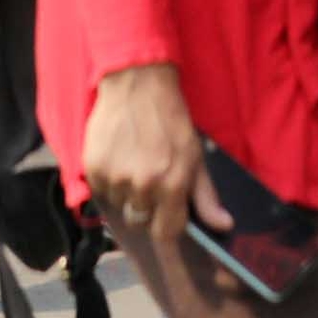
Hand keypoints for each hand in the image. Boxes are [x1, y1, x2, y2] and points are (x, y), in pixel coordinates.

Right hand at [80, 62, 225, 255]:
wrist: (138, 84)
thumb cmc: (171, 120)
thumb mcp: (196, 156)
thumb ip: (206, 196)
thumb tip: (223, 225)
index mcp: (172, 185)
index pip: (165, 233)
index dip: (166, 230)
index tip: (166, 223)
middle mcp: (142, 186)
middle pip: (140, 221)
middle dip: (146, 208)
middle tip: (149, 182)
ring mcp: (115, 177)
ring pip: (119, 206)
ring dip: (126, 194)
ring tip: (132, 166)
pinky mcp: (93, 167)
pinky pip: (100, 191)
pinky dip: (108, 182)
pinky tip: (117, 159)